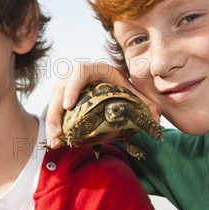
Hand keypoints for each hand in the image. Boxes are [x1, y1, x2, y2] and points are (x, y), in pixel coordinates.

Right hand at [45, 61, 160, 147]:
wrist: (112, 86)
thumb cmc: (122, 88)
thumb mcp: (135, 94)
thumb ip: (148, 104)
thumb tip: (156, 119)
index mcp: (95, 69)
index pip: (79, 73)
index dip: (72, 88)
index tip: (69, 106)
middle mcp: (77, 75)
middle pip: (61, 88)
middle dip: (56, 111)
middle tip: (58, 132)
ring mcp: (67, 85)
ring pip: (54, 99)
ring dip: (51, 120)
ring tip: (54, 140)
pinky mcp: (62, 97)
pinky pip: (53, 108)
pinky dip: (52, 123)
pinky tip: (54, 140)